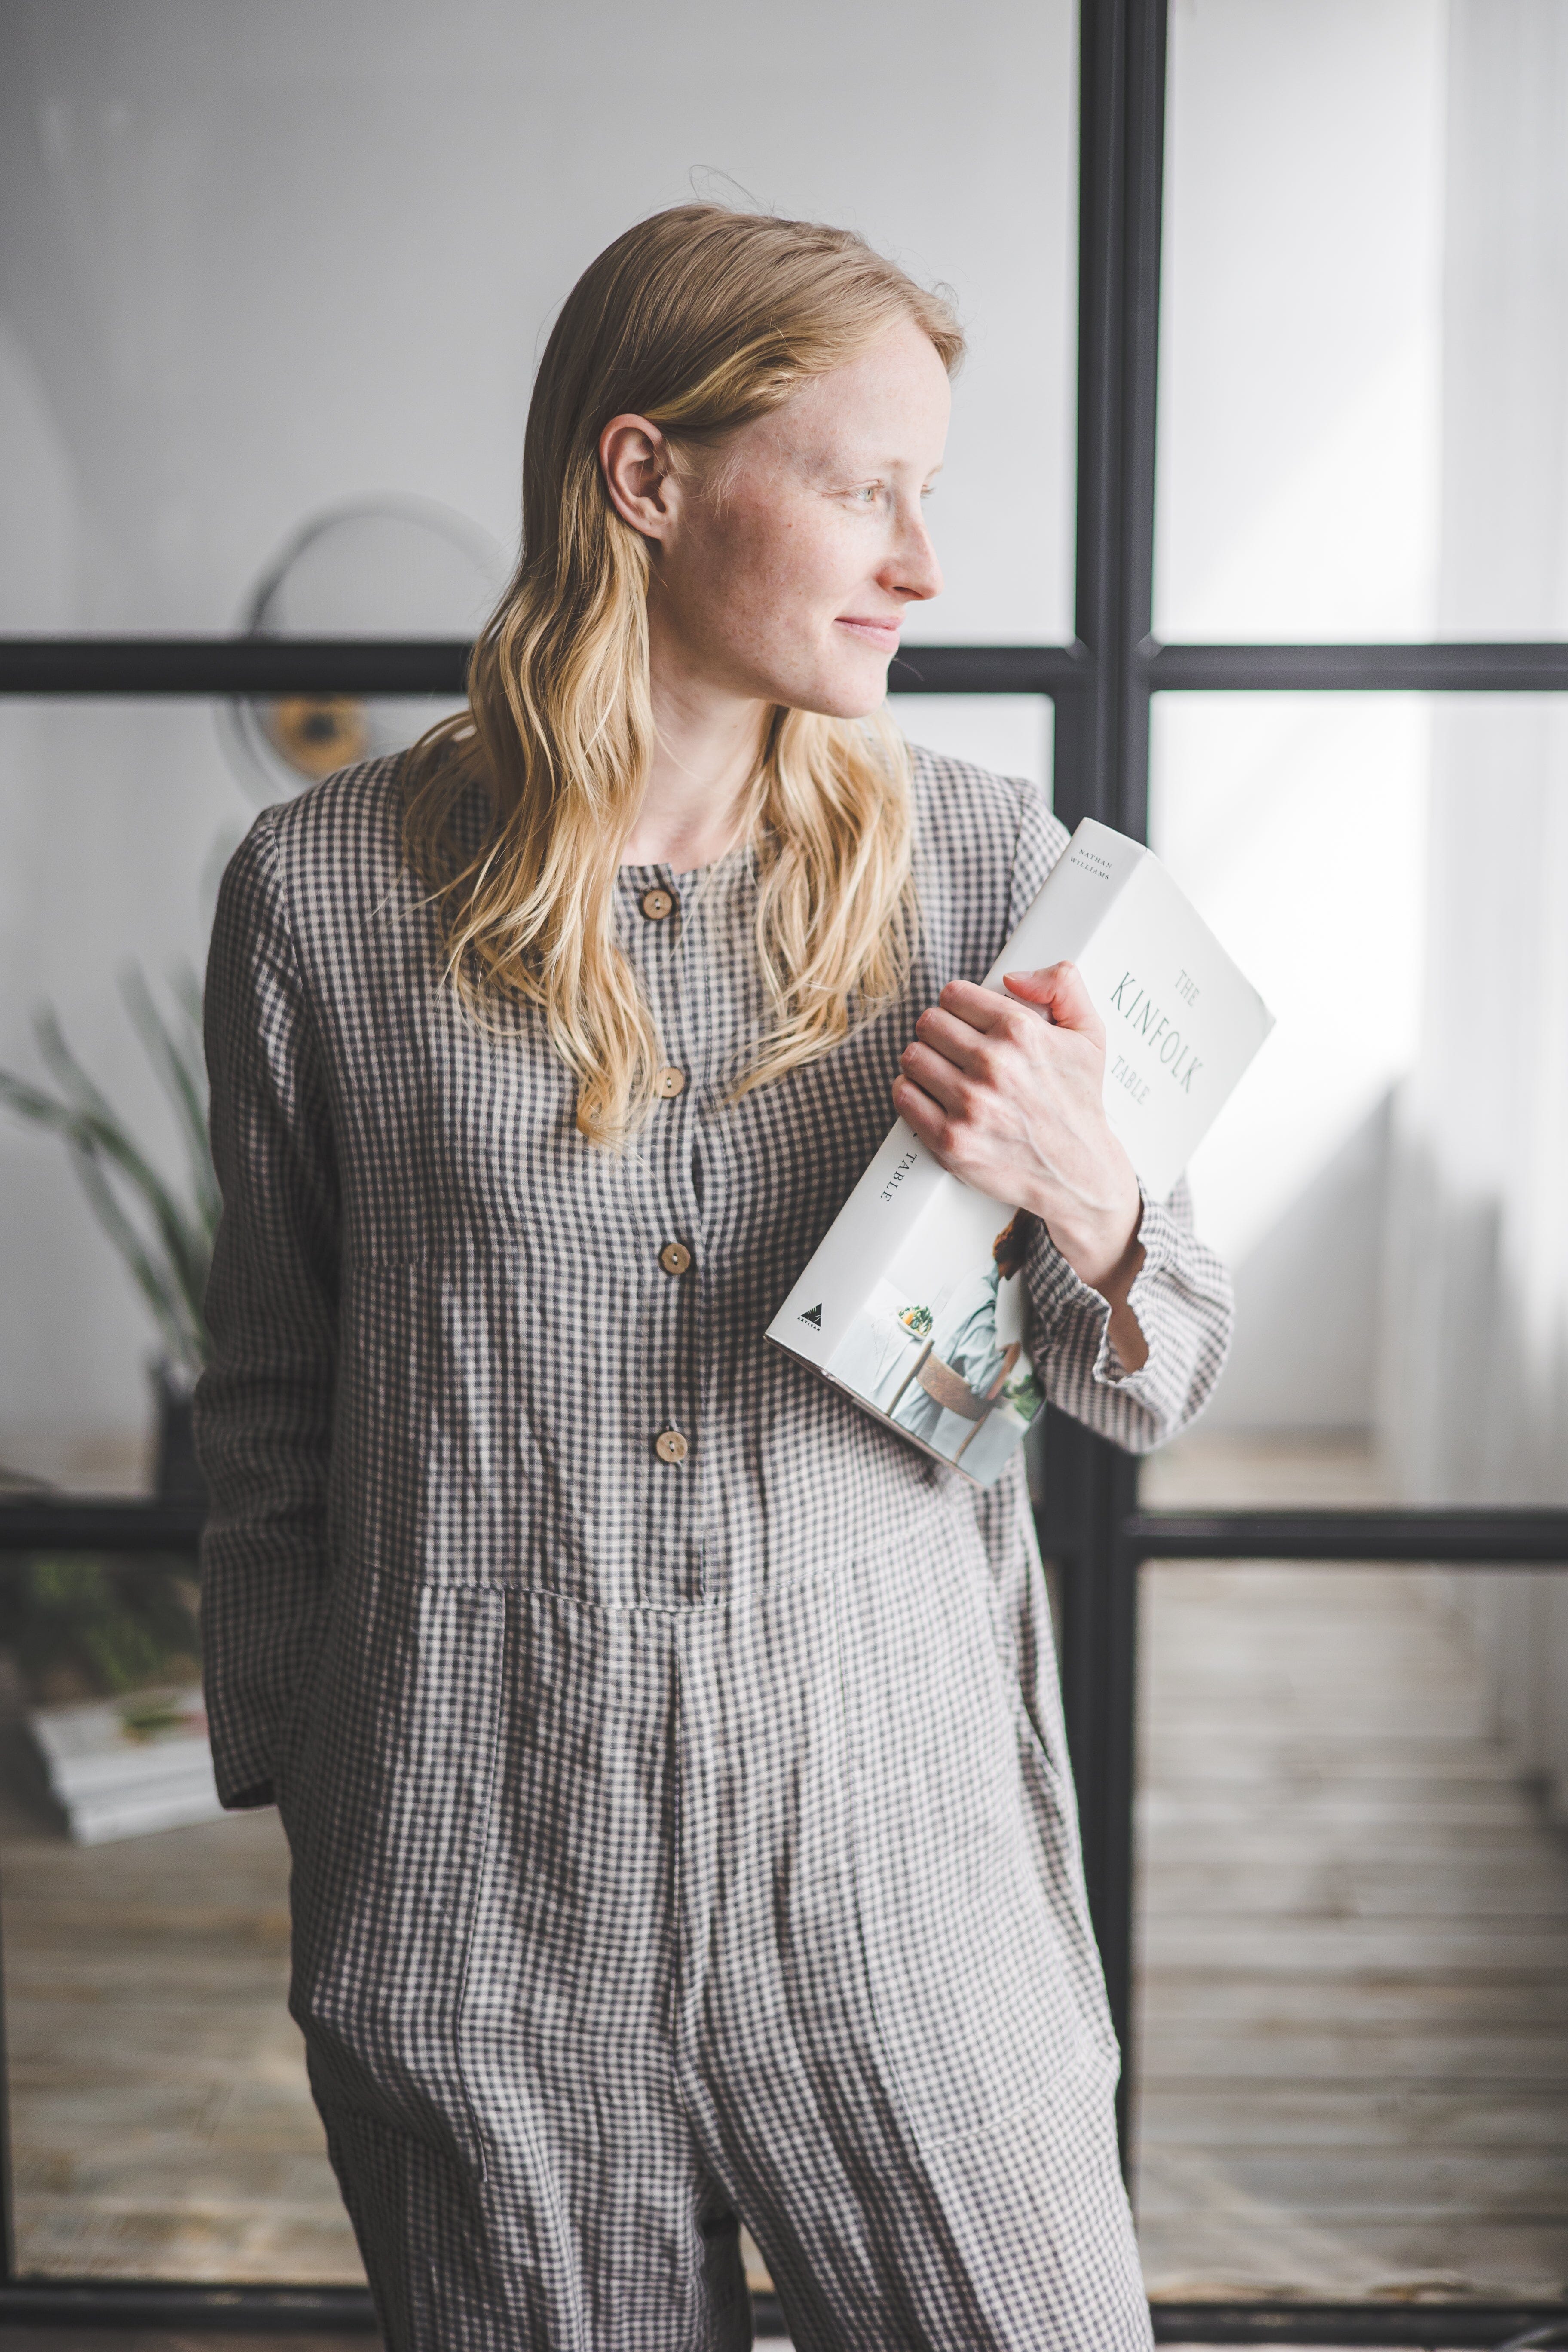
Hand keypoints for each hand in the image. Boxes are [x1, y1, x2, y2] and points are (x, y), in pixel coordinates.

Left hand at [892, 961, 1146, 1337]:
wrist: (1078, 1173)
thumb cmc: (1080, 1102)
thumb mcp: (1090, 1033)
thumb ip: (1063, 984)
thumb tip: (1012, 975)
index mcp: (1020, 1032)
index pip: (952, 995)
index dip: (957, 1005)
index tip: (964, 1020)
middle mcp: (992, 1065)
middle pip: (928, 1023)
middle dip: (939, 1032)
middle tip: (953, 1048)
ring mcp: (969, 1105)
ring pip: (911, 1057)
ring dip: (922, 1062)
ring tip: (942, 1072)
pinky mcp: (950, 1140)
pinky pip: (903, 1097)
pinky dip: (911, 1093)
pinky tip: (931, 1096)